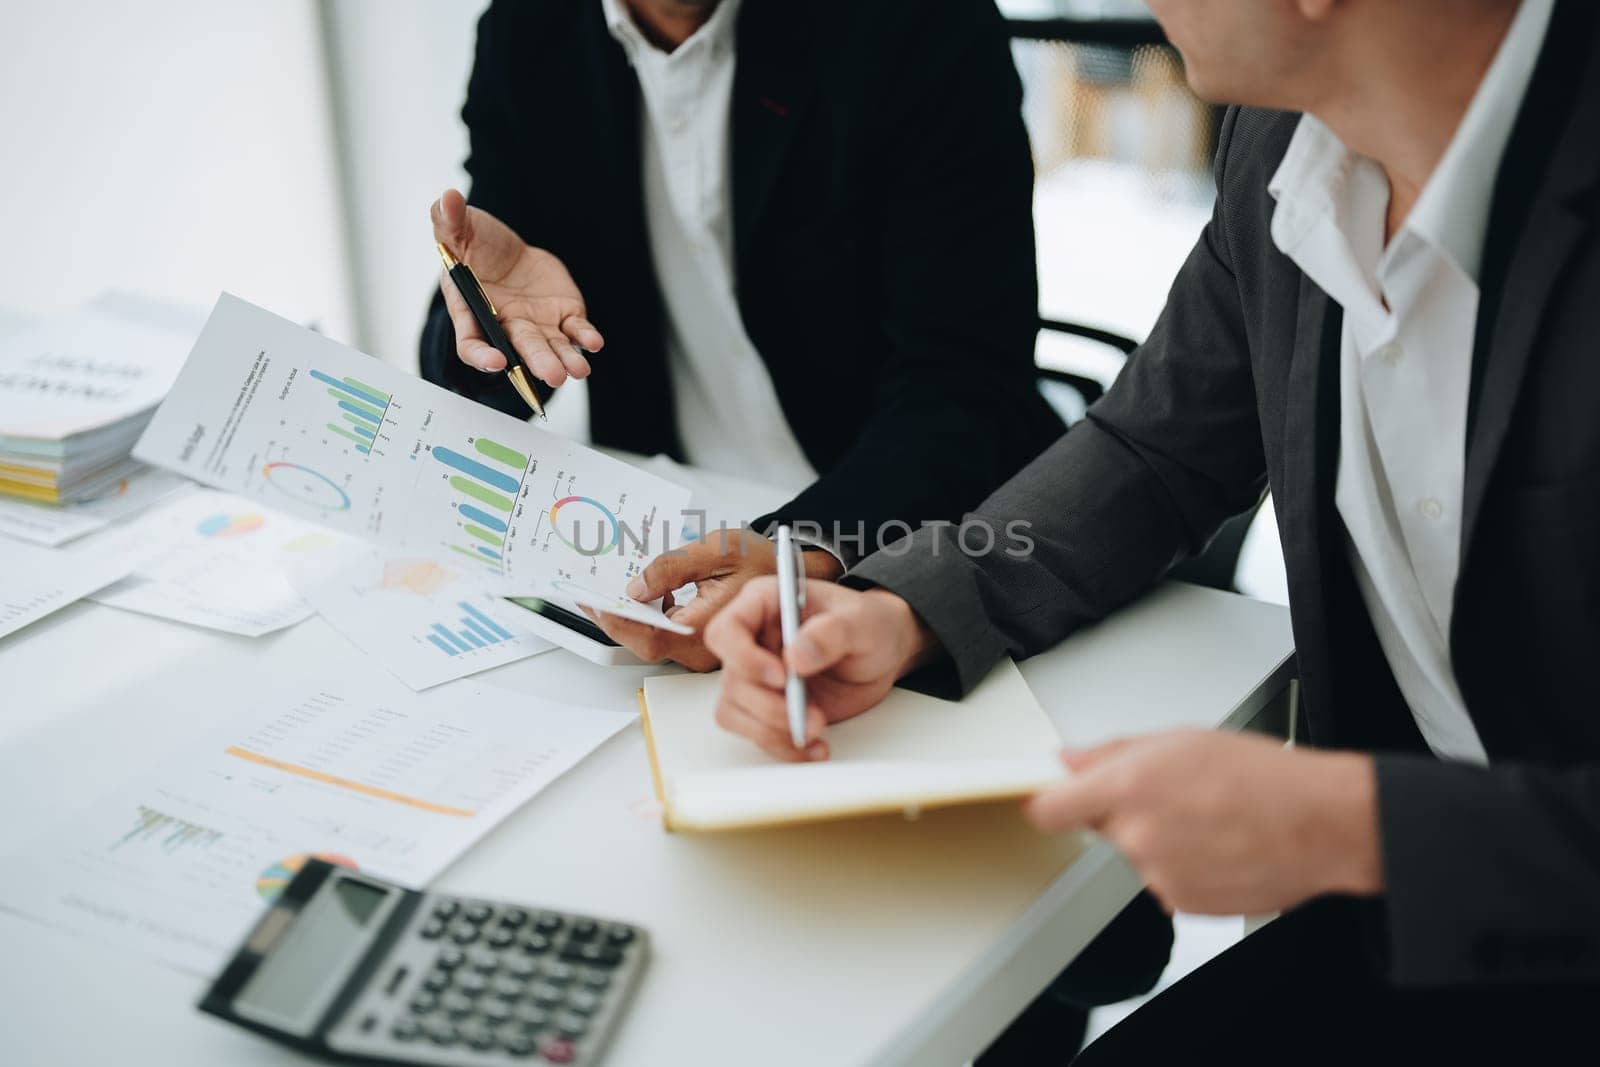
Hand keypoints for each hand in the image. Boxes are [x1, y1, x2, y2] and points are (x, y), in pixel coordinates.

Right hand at [431, 188, 601, 387]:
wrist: (508, 251)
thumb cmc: (476, 246)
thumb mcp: (459, 228)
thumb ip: (449, 220)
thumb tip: (446, 199)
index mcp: (473, 312)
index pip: (472, 343)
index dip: (481, 356)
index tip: (496, 361)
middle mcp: (506, 326)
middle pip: (520, 350)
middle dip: (538, 363)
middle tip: (553, 375)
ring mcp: (537, 325)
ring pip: (552, 348)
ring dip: (565, 359)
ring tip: (579, 369)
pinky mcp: (563, 316)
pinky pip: (575, 330)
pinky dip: (585, 337)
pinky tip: (594, 342)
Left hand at [582, 528, 843, 670]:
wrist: (794, 572)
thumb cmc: (764, 560)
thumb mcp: (718, 549)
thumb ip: (673, 567)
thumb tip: (635, 588)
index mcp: (709, 628)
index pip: (649, 638)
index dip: (616, 622)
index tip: (592, 601)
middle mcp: (705, 648)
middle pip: (645, 644)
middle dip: (614, 619)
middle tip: (588, 594)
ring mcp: (704, 650)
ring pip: (655, 641)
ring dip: (629, 617)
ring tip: (608, 589)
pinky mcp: (703, 644)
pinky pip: (668, 635)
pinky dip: (648, 616)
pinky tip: (639, 593)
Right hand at [703, 579, 936, 761]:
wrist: (883, 653)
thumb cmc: (869, 624)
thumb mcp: (862, 621)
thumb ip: (832, 632)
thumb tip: (796, 656)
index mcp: (765, 604)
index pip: (728, 630)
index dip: (744, 657)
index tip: (781, 677)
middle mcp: (754, 640)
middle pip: (733, 680)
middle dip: (770, 706)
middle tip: (813, 715)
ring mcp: (758, 676)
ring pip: (734, 711)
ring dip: (773, 730)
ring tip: (817, 728)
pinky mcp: (768, 706)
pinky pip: (756, 733)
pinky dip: (783, 746)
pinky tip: (815, 746)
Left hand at [1024, 731, 1381, 914]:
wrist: (1322, 825)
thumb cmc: (1263, 776)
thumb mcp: (1180, 739)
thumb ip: (1111, 752)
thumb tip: (1068, 760)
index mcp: (1130, 787)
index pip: (1048, 808)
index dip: (1045, 802)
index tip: (1046, 798)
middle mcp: (1137, 836)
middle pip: (1100, 827)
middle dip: (1122, 811)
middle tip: (1170, 794)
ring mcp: (1158, 875)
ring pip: (1136, 853)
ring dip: (1159, 838)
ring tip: (1207, 818)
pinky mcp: (1181, 902)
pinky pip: (1164, 880)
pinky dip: (1184, 865)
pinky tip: (1218, 844)